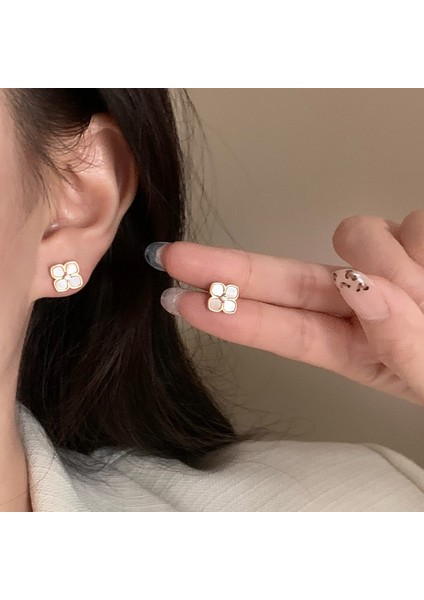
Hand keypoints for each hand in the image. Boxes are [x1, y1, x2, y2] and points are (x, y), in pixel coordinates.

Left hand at [155, 210, 423, 406]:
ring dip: (391, 255)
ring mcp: (393, 265)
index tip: (181, 299)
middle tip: (171, 257)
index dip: (234, 315)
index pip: (287, 331)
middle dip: (229, 268)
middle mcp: (368, 305)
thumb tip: (363, 289)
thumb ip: (405, 345)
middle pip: (287, 282)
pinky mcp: (419, 233)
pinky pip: (412, 219)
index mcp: (362, 351)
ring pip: (362, 235)